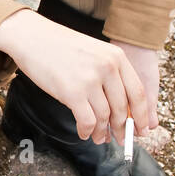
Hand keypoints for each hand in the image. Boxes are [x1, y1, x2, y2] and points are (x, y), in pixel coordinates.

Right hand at [0, 10, 151, 143]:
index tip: (142, 128)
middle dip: (121, 128)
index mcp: (116, 57)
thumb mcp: (94, 53)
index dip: (142, 115)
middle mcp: (107, 67)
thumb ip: (110, 75)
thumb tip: (121, 109)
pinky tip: (83, 133)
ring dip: (102, 132)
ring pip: (105, 117)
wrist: (32, 37)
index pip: (137, 92)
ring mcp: (90, 80)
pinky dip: (87, 131)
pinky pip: (87, 121)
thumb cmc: (61, 46)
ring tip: (99, 138)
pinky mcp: (72, 92)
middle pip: (123, 108)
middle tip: (118, 138)